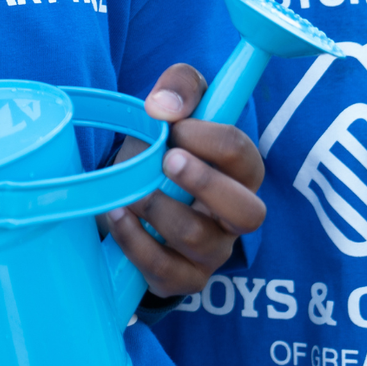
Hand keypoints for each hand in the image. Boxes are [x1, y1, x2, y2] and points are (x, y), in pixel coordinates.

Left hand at [106, 63, 266, 298]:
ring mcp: (213, 252)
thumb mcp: (174, 106)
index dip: (210, 139)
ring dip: (158, 209)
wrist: (128, 192)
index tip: (174, 126)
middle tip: (167, 160)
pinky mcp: (183, 278)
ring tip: (131, 190)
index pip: (244, 156)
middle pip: (249, 212)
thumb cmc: (162, 146)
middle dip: (205, 184)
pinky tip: (117, 214)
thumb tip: (163, 107)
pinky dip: (135, 241)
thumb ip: (180, 87)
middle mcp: (235, 216)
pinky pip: (166, 270)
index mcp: (241, 172)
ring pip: (199, 239)